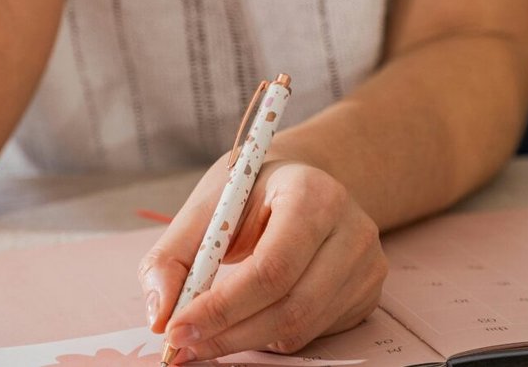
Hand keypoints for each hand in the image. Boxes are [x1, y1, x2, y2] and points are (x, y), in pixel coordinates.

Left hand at [138, 160, 387, 361]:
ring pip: (302, 327)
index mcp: (313, 195)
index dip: (222, 307)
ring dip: (247, 340)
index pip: (272, 267)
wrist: (302, 182)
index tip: (177, 329)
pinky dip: (272, 336)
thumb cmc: (253, 193)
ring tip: (209, 334)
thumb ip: (172, 257)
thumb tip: (159, 316)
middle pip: (291, 306)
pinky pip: (314, 332)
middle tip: (184, 346)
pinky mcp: (368, 292)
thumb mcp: (208, 207)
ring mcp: (367, 264)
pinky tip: (250, 318)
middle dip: (229, 334)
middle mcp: (352, 229)